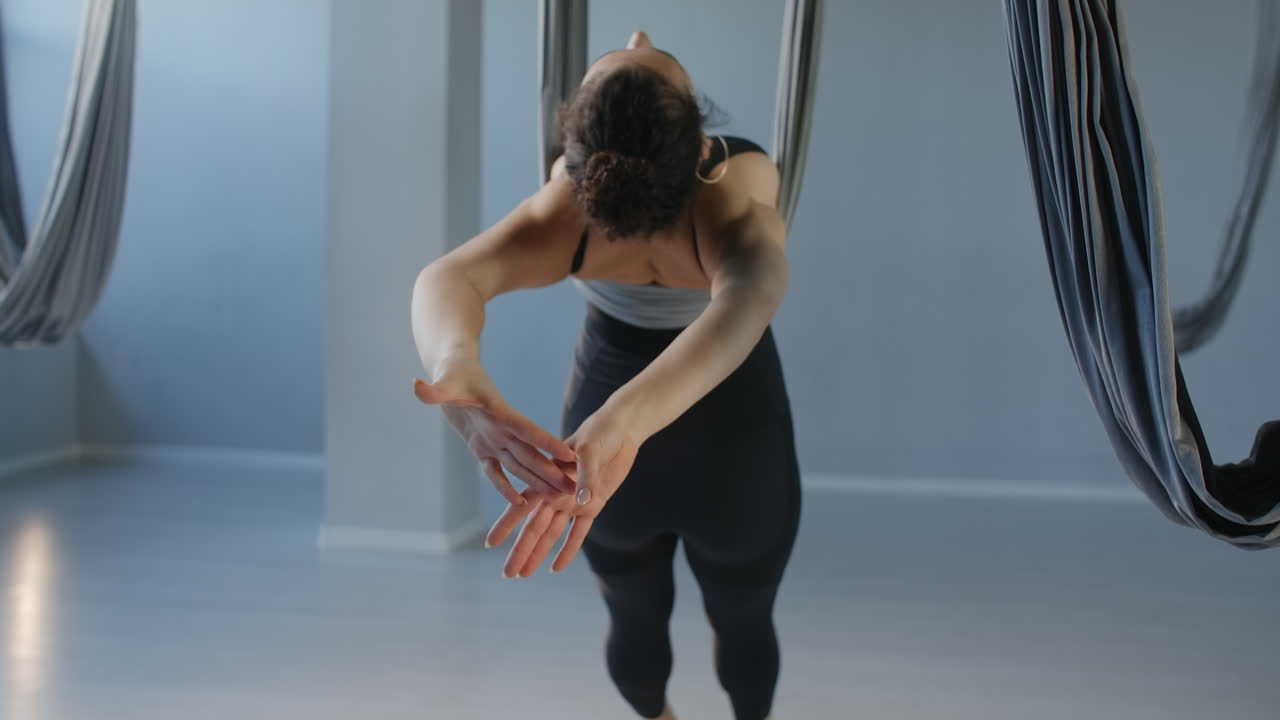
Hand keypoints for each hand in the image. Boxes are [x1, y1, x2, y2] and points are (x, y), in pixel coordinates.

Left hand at [413, 361, 575, 502]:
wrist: (455, 370)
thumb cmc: (452, 371)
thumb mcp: (444, 380)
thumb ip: (434, 389)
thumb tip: (418, 388)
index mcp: (499, 412)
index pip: (527, 430)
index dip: (547, 444)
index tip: (569, 456)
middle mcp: (501, 429)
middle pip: (529, 453)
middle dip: (550, 471)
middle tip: (573, 489)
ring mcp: (494, 440)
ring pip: (519, 465)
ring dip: (537, 481)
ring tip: (558, 497)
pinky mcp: (482, 448)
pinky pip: (495, 471)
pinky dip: (505, 487)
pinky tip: (519, 504)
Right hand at [485, 410, 639, 575]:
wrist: (621, 430)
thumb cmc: (600, 433)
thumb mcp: (590, 450)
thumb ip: (585, 475)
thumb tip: (582, 501)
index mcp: (549, 478)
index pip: (522, 505)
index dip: (507, 525)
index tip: (490, 543)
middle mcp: (557, 493)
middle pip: (534, 528)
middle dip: (520, 550)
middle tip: (507, 574)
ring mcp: (574, 501)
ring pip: (551, 534)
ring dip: (538, 554)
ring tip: (524, 574)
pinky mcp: (594, 505)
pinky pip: (578, 532)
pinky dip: (568, 549)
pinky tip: (556, 567)